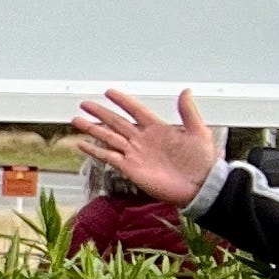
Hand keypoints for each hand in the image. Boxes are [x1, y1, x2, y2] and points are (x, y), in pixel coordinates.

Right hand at [70, 87, 218, 203]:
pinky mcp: (129, 168)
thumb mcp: (199, 133)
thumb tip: (185, 91)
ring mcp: (134, 154)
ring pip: (108, 137)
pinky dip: (94, 150)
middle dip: (100, 112)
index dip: (123, 101)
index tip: (109, 92)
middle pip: (116, 122)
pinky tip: (82, 144)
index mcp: (158, 129)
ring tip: (76, 120)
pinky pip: (108, 157)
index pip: (135, 111)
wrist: (200, 187)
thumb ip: (188, 112)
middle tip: (85, 104)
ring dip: (92, 129)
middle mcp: (142, 139)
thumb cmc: (202, 161)